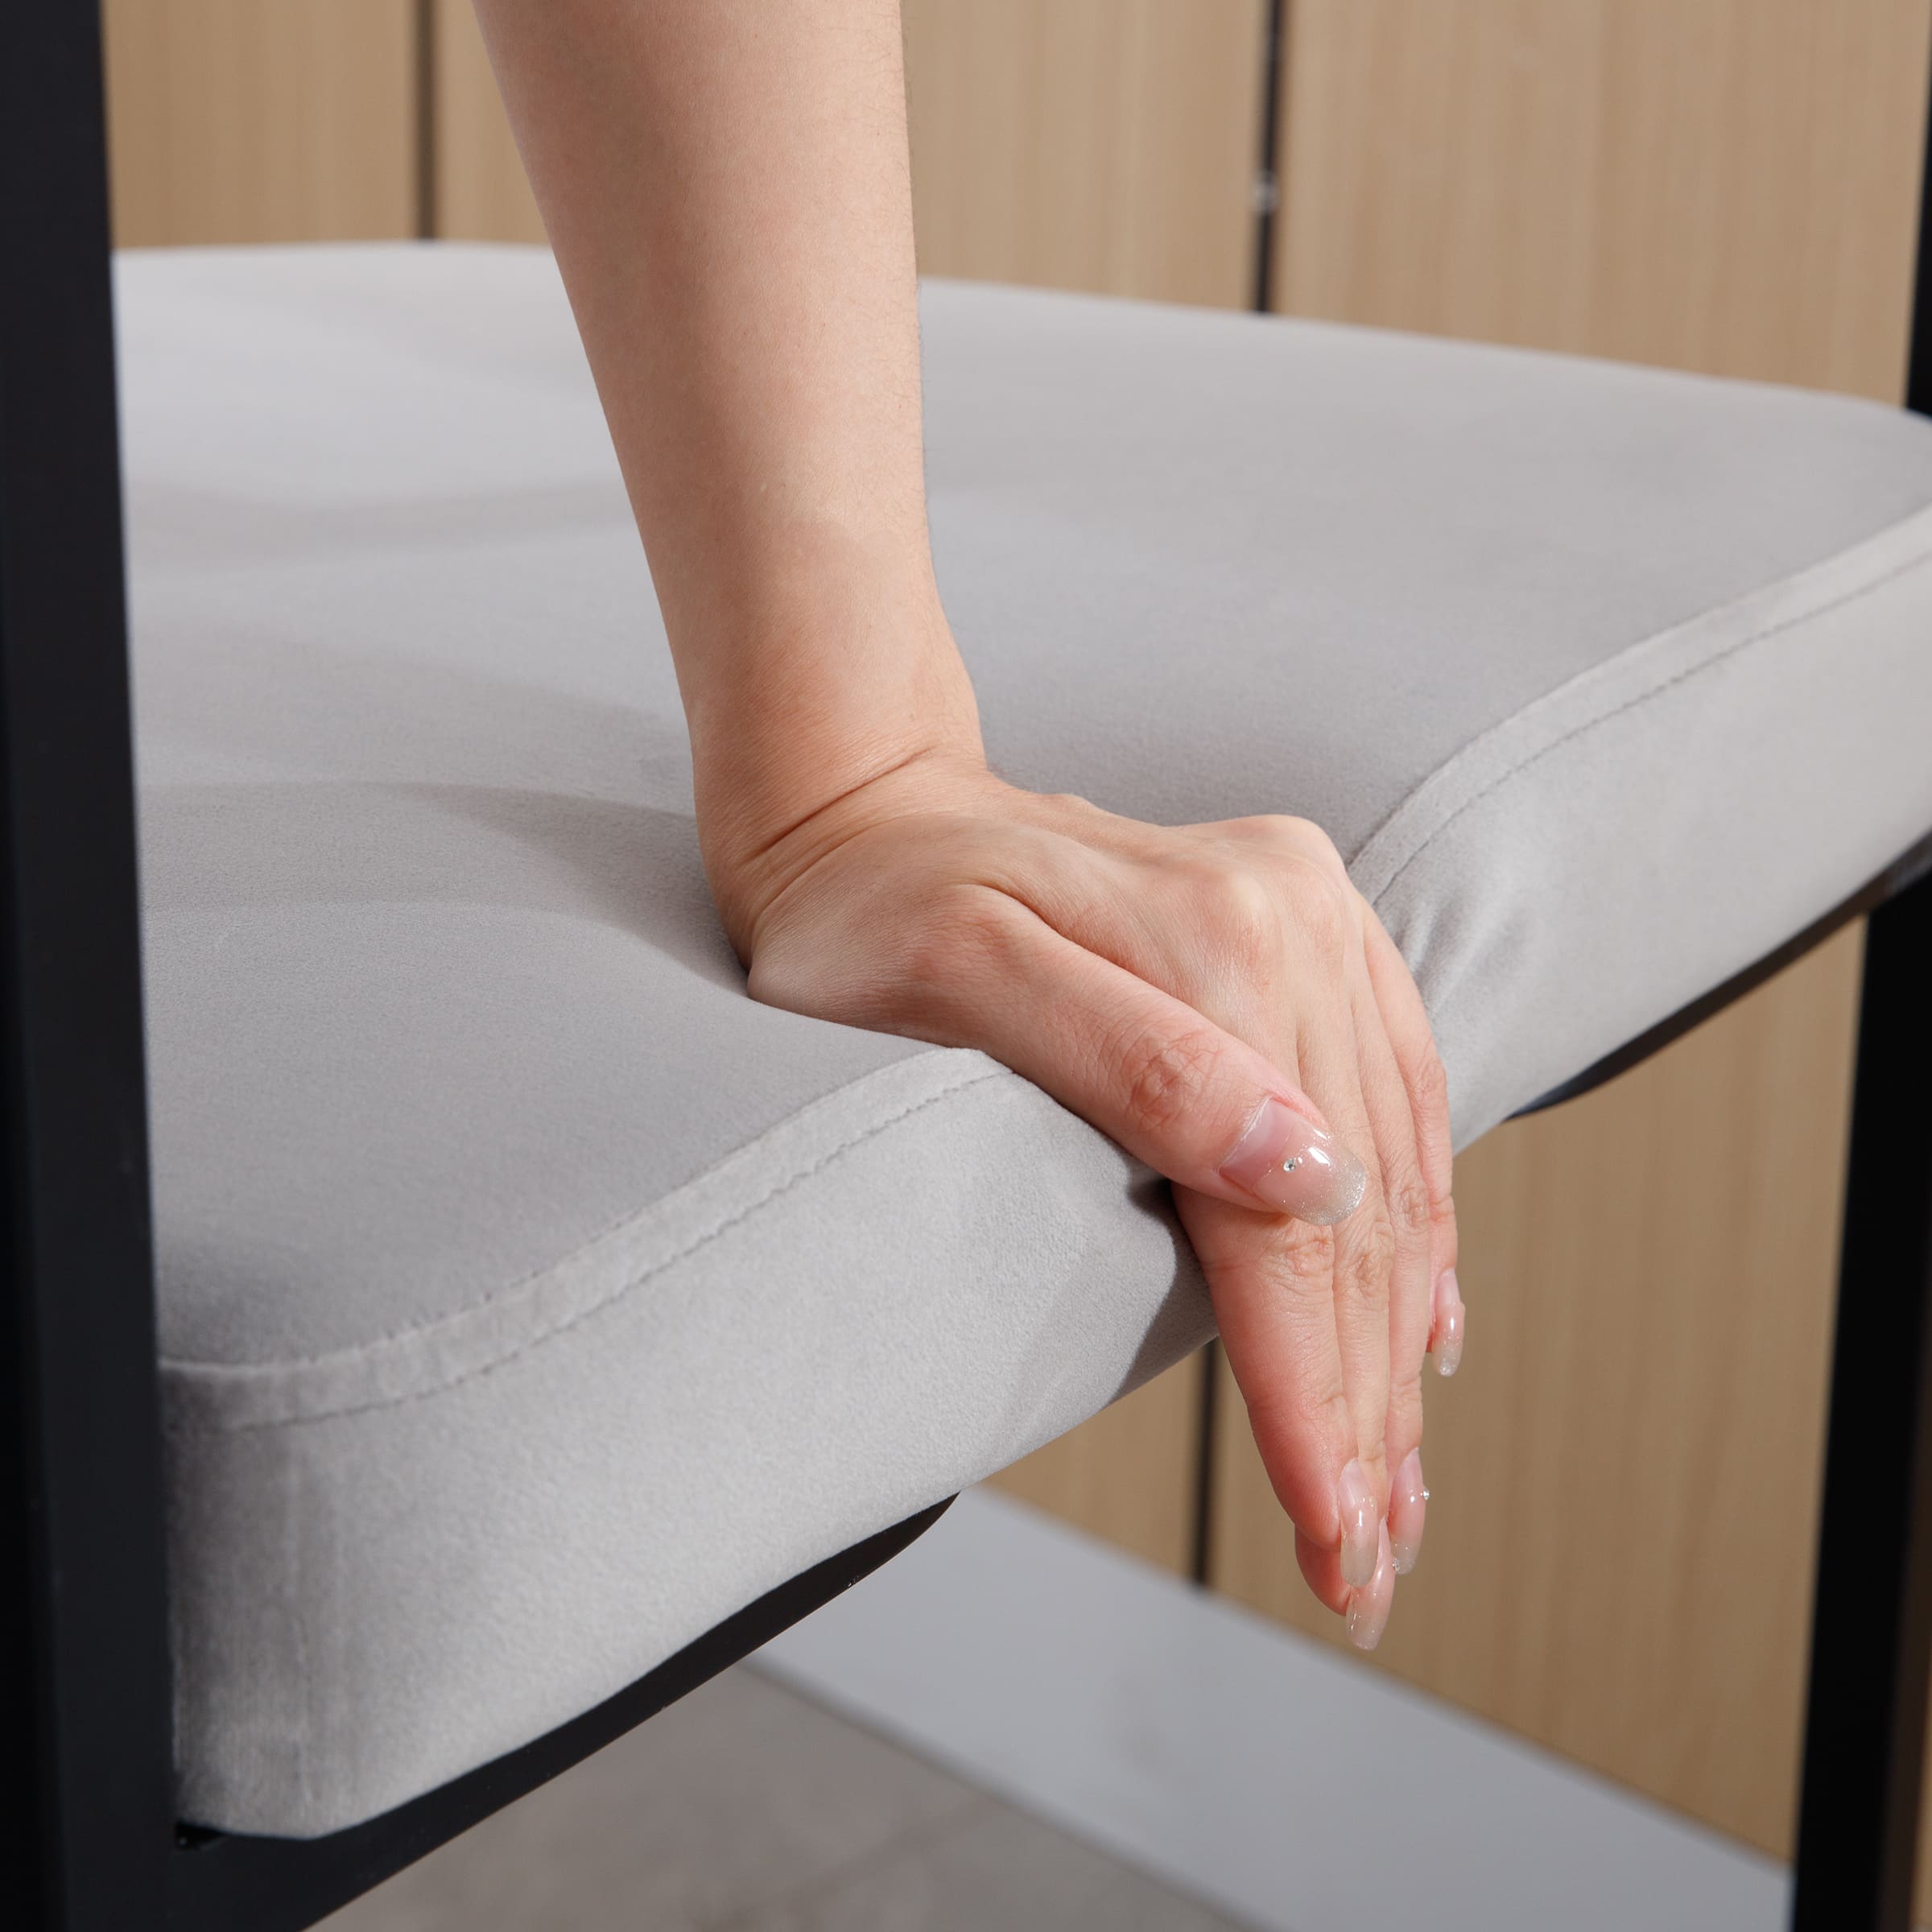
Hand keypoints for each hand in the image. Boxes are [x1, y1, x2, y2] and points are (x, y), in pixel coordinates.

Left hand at [728, 747, 1462, 1645]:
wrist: (865, 804)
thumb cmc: (868, 910)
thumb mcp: (958, 971)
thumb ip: (1129, 1063)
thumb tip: (1304, 1178)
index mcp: (1217, 948)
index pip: (1282, 1228)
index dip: (1308, 1394)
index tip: (1334, 1535)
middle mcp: (1293, 929)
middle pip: (1352, 1218)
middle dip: (1365, 1408)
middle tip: (1371, 1569)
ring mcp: (1315, 923)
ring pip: (1393, 1173)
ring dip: (1399, 1346)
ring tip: (1401, 1490)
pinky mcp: (1313, 930)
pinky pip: (1401, 1096)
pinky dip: (1420, 1228)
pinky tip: (1429, 1320)